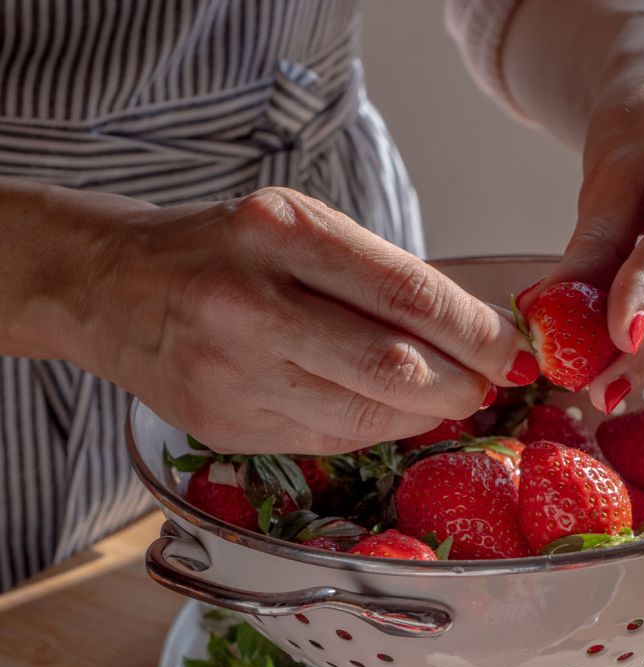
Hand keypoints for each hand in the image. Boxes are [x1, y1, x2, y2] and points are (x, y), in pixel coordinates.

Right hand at [84, 187, 533, 452]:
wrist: (108, 287)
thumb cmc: (219, 250)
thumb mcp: (294, 227)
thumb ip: (376, 276)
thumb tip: (473, 332)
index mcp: (279, 230)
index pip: (407, 291)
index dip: (475, 331)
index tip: (513, 349)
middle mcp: (250, 301)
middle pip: (393, 366)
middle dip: (461, 384)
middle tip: (490, 383)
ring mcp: (231, 371)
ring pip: (366, 413)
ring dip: (425, 413)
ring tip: (448, 397)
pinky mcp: (224, 424)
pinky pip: (330, 439)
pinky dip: (377, 429)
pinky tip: (392, 413)